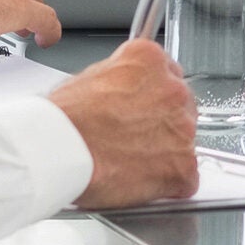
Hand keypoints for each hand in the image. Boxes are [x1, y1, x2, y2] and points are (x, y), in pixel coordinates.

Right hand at [54, 39, 201, 209]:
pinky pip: (186, 178)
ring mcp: (182, 128)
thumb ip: (121, 82)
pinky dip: (168, 185)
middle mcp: (173, 89)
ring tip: (130, 163)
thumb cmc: (64, 119)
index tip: (142, 109)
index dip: (151, 97)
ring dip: (164, 154)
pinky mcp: (182, 166)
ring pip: (184, 143)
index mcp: (150, 60)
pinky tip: (142, 184)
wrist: (58, 149)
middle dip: (160, 124)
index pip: (167, 75)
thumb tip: (125, 95)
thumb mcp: (91, 77)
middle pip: (180, 107)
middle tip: (132, 139)